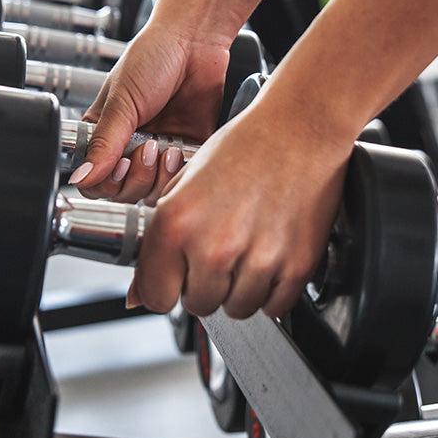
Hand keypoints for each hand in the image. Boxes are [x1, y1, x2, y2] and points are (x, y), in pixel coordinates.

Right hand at [71, 21, 231, 203]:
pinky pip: (179, 180)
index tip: (119, 164)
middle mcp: (129, 145)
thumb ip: (104, 143)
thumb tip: (81, 176)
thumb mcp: (122, 101)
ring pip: (151, 191)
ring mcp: (158, 150)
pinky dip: (178, 173)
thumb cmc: (153, 56)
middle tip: (145, 150)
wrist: (194, 40)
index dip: (104, 182)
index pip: (94, 179)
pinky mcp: (187, 150)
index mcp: (104, 133)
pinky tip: (179, 150)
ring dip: (157, 176)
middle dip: (134, 179)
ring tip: (165, 148)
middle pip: (123, 192)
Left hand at [130, 93, 350, 319]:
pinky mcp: (296, 266)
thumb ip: (158, 244)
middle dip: (206, 283)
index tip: (179, 275)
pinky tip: (271, 253)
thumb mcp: (184, 185)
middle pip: (198, 305)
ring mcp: (258, 260)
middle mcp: (214, 246)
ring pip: (237, 309)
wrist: (301, 128)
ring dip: (240, 287)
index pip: (157, 297)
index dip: (168, 286)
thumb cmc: (245, 146)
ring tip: (249, 244)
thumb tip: (137, 297)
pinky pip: (274, 307)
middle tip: (222, 246)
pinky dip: (272, 289)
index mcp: (177, 223)